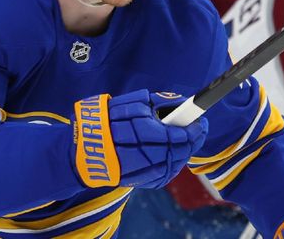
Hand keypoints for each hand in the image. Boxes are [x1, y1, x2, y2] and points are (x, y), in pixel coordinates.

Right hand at [72, 89, 206, 188]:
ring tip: (188, 140)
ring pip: (173, 164)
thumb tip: (181, 102)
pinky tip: (175, 154)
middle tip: (199, 128)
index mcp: (136, 133)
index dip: (192, 129)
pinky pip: (163, 174)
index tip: (201, 120)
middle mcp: (140, 155)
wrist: (82, 149)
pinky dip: (172, 164)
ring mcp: (140, 172)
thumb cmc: (104, 121)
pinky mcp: (139, 182)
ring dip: (184, 152)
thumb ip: (155, 102)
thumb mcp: (127, 103)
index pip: (175, 135)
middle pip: (177, 150)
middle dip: (191, 140)